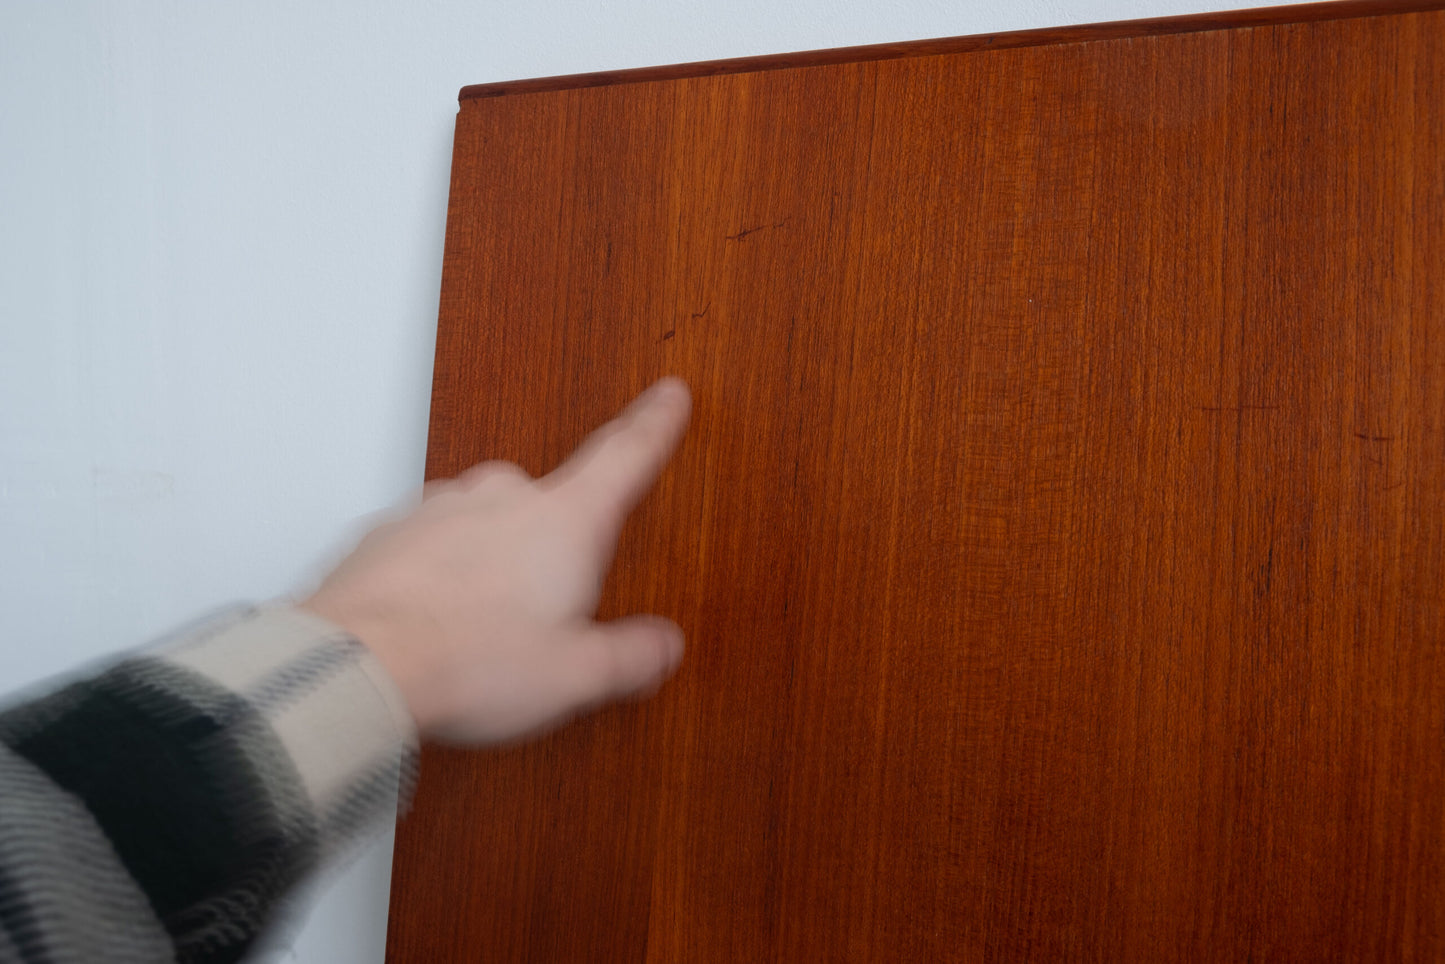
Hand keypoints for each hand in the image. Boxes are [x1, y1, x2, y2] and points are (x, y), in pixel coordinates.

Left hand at [300, 377, 691, 743]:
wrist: (356, 665)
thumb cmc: (466, 661)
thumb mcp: (574, 676)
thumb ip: (629, 656)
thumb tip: (661, 646)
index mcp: (564, 522)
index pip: (624, 458)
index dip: (654, 425)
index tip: (668, 395)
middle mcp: (503, 498)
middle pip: (551, 506)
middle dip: (553, 549)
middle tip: (545, 610)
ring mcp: (441, 508)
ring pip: (485, 527)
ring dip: (491, 565)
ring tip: (482, 631)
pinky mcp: (389, 532)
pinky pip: (431, 546)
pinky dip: (439, 577)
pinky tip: (434, 623)